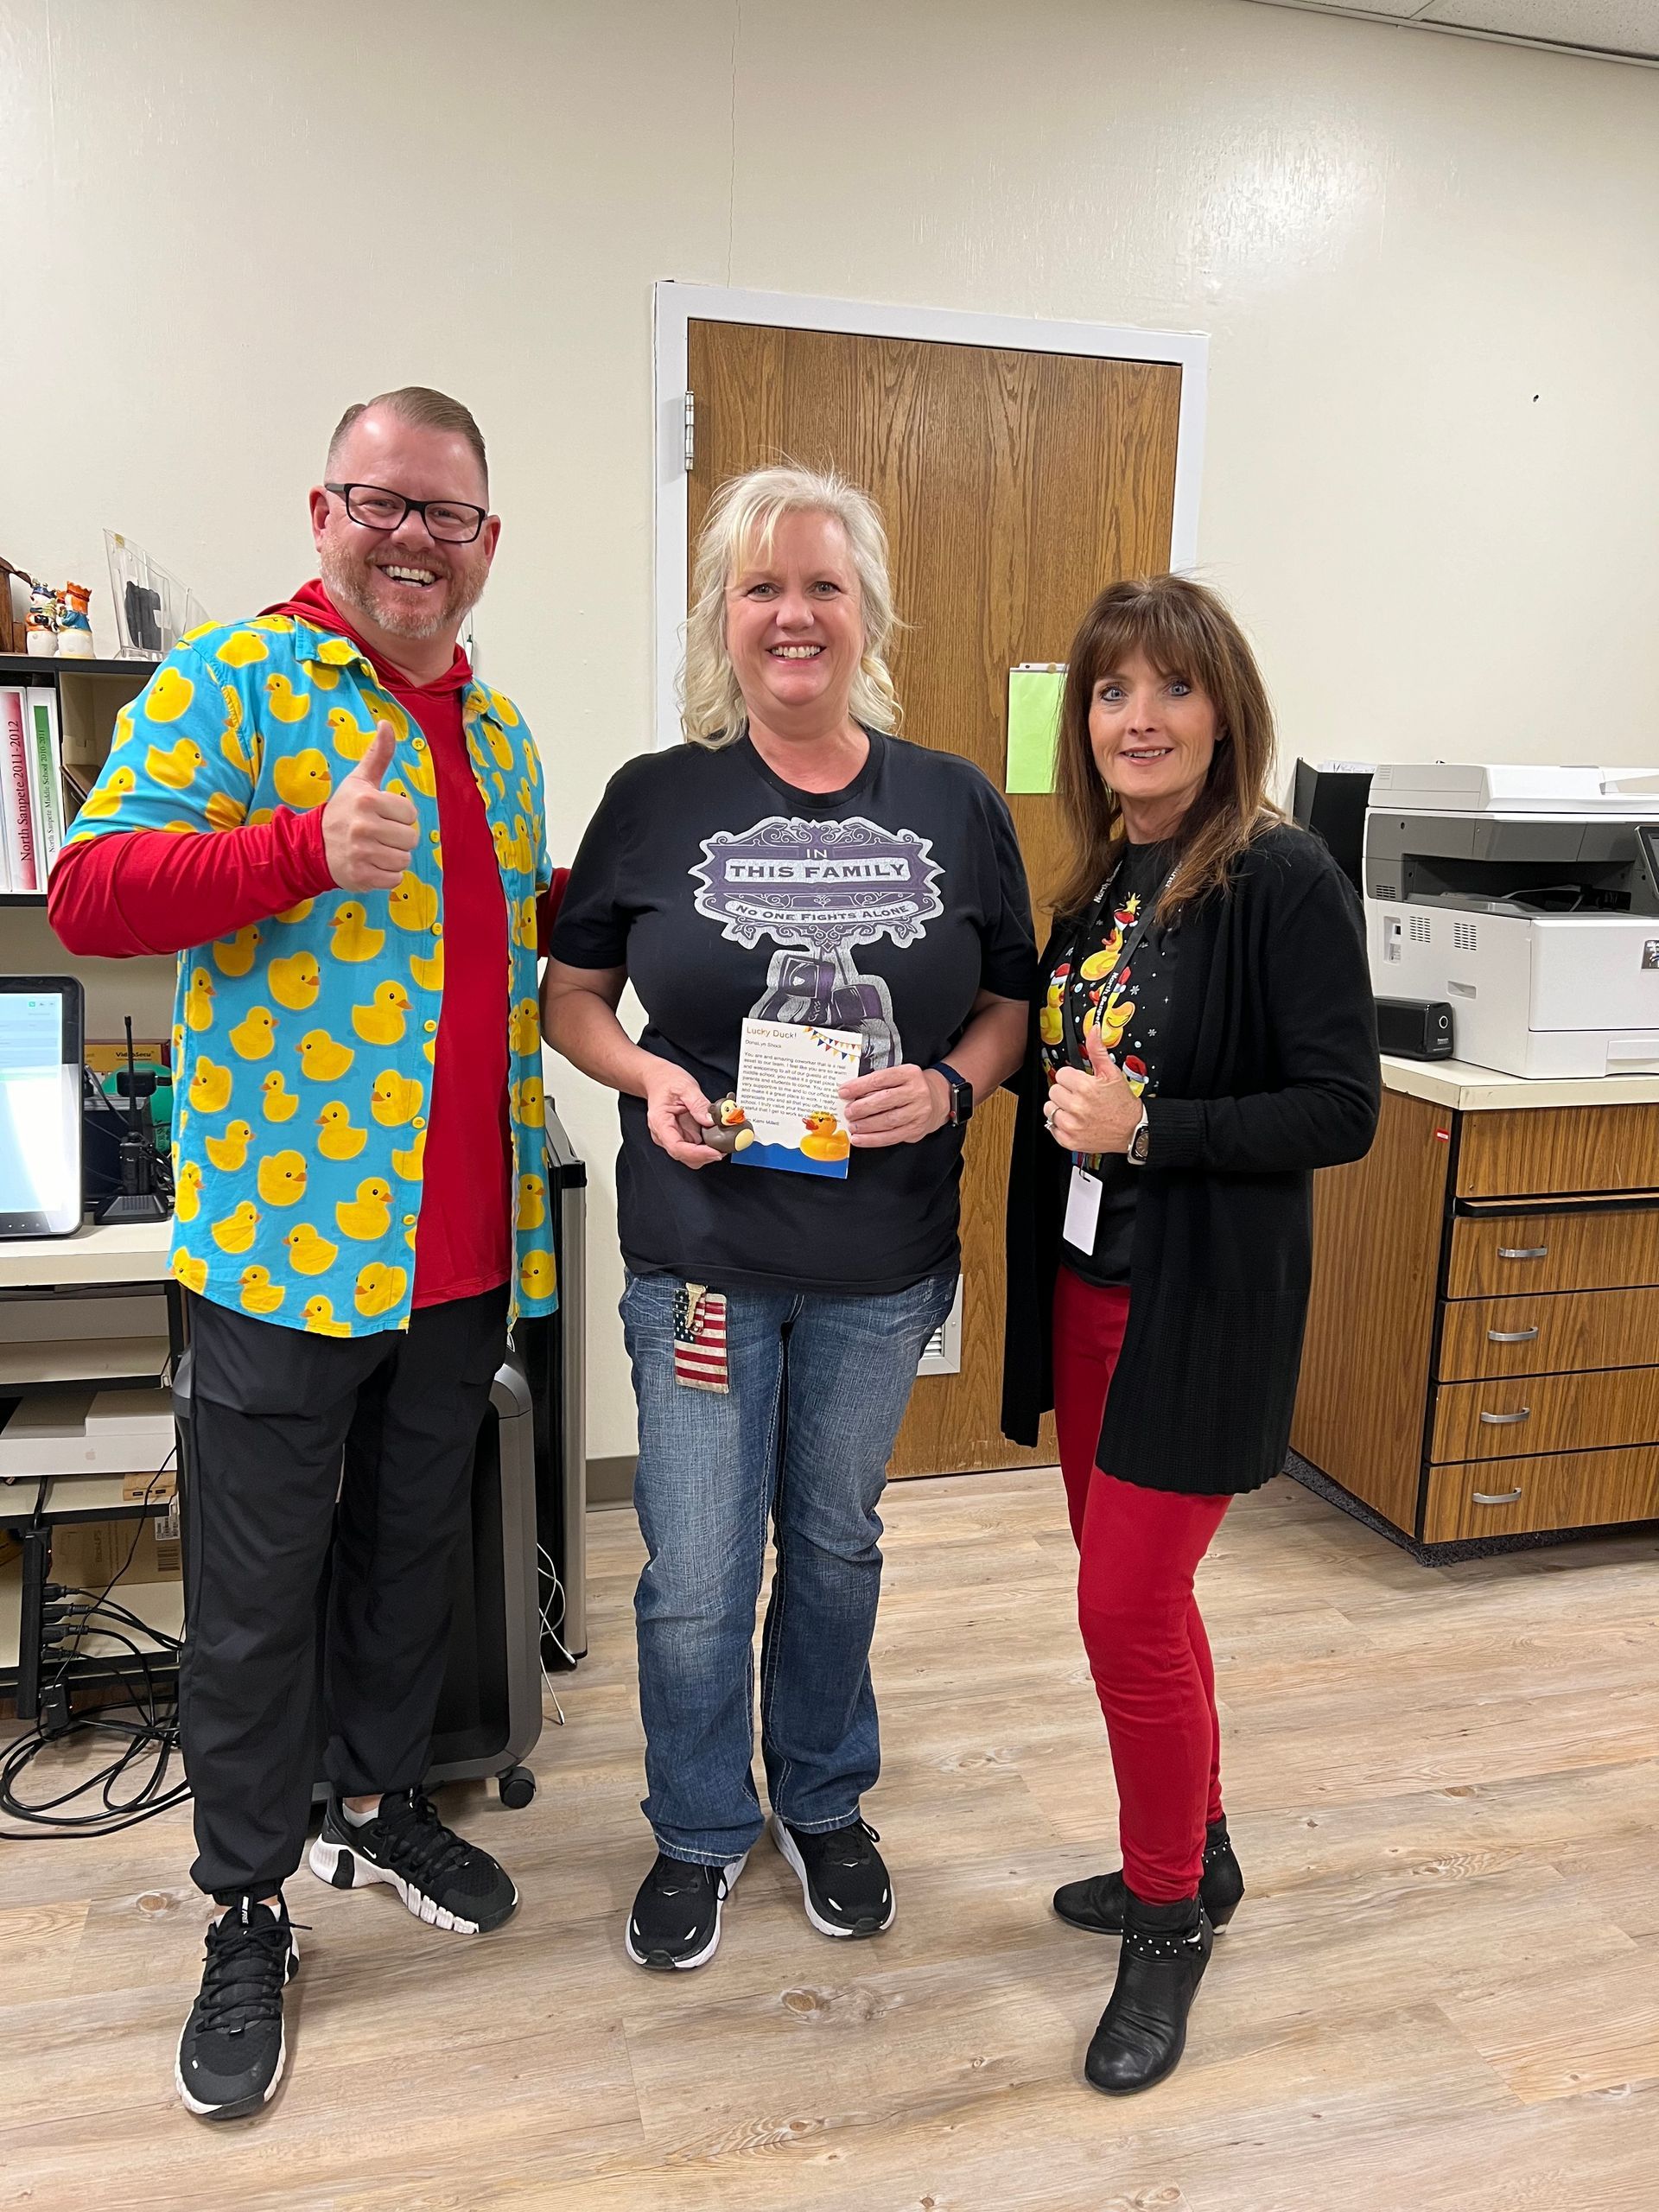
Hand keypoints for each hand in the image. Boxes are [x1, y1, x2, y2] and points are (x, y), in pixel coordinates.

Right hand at [321, 722, 418, 891]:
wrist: (312, 846)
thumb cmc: (344, 810)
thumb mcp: (359, 781)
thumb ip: (378, 755)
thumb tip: (386, 723)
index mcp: (367, 801)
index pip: (410, 814)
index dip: (400, 816)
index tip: (382, 816)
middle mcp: (363, 826)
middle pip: (410, 839)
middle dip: (398, 839)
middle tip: (378, 835)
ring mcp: (361, 853)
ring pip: (404, 860)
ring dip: (393, 858)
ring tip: (374, 850)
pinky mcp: (360, 876)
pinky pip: (394, 879)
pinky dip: (386, 875)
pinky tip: (370, 864)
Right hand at [642, 1058, 722, 1167]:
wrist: (659, 1079)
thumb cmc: (666, 1081)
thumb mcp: (684, 1086)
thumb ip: (698, 1104)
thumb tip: (711, 1120)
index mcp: (660, 1123)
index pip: (677, 1147)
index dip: (697, 1153)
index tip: (715, 1152)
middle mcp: (664, 1134)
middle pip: (685, 1156)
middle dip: (706, 1155)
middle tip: (725, 1147)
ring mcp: (674, 1137)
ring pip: (691, 1156)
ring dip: (708, 1152)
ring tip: (724, 1141)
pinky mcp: (683, 1136)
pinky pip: (696, 1147)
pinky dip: (708, 1146)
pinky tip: (717, 1137)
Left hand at [840, 1062, 951, 1148]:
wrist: (938, 1099)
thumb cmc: (911, 1087)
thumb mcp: (899, 1076)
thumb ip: (878, 1083)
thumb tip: (850, 1094)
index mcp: (909, 1074)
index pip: (880, 1079)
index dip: (859, 1086)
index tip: (844, 1092)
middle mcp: (917, 1092)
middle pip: (884, 1101)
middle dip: (862, 1108)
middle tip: (848, 1112)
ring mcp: (919, 1112)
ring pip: (888, 1121)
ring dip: (866, 1125)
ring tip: (852, 1126)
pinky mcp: (916, 1129)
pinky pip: (892, 1137)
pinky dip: (873, 1139)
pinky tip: (860, 1139)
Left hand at [1045, 1030, 1143, 1153]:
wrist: (1132, 1130)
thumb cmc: (1122, 1104)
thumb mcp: (1112, 1073)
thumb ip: (1097, 1051)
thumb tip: (1093, 1031)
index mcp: (1085, 1087)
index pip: (1061, 1074)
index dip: (1071, 1078)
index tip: (1079, 1083)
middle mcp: (1077, 1106)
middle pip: (1053, 1090)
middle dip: (1065, 1092)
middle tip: (1079, 1097)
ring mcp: (1072, 1125)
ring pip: (1049, 1108)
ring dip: (1060, 1108)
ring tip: (1076, 1109)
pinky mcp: (1069, 1140)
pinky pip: (1052, 1127)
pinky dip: (1060, 1125)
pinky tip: (1075, 1121)